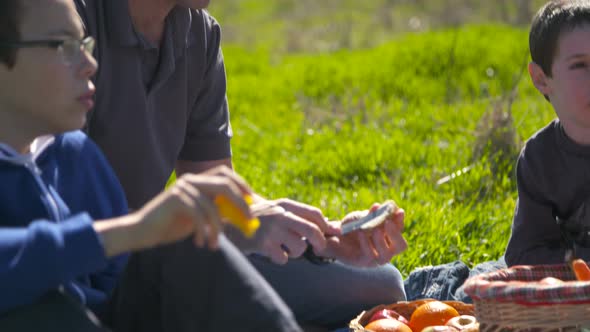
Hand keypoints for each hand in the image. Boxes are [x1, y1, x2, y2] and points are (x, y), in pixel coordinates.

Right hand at [132, 166, 252, 249]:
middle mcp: (191, 180)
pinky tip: (200, 243)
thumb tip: (242, 215)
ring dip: (217, 229)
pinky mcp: (175, 199)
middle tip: (248, 220)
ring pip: (212, 207)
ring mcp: (182, 188)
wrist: (142, 232)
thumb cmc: (171, 225)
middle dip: (240, 202)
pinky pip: (198, 215)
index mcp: (197, 181)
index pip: (224, 173)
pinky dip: (203, 231)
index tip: (252, 199)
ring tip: (214, 245)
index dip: (240, 183)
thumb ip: (217, 212)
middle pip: (224, 185)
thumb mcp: (199, 218)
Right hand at [229, 198, 339, 264]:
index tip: (329, 234)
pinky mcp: (263, 243)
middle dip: (320, 242)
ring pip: (299, 247)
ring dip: (295, 252)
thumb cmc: (255, 219)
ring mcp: (272, 229)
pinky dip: (280, 258)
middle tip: (319, 248)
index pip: (315, 214)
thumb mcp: (275, 210)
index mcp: (285, 204)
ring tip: (284, 248)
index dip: (326, 226)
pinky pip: (283, 258)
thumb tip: (330, 225)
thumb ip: (298, 216)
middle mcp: (280, 214)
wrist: (225, 222)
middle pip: (313, 230)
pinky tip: (271, 252)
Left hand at [317, 202, 406, 266]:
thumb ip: (371, 214)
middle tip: (388, 222)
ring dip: (381, 240)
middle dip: (396, 234)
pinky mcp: (363, 263)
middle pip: (401, 246)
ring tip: (374, 228)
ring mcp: (376, 259)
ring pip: (387, 255)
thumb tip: (378, 206)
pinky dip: (367, 243)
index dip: (400, 221)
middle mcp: (386, 249)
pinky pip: (370, 255)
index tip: (398, 211)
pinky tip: (361, 233)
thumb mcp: (361, 217)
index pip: (400, 230)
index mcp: (388, 237)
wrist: (332, 237)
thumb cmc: (350, 226)